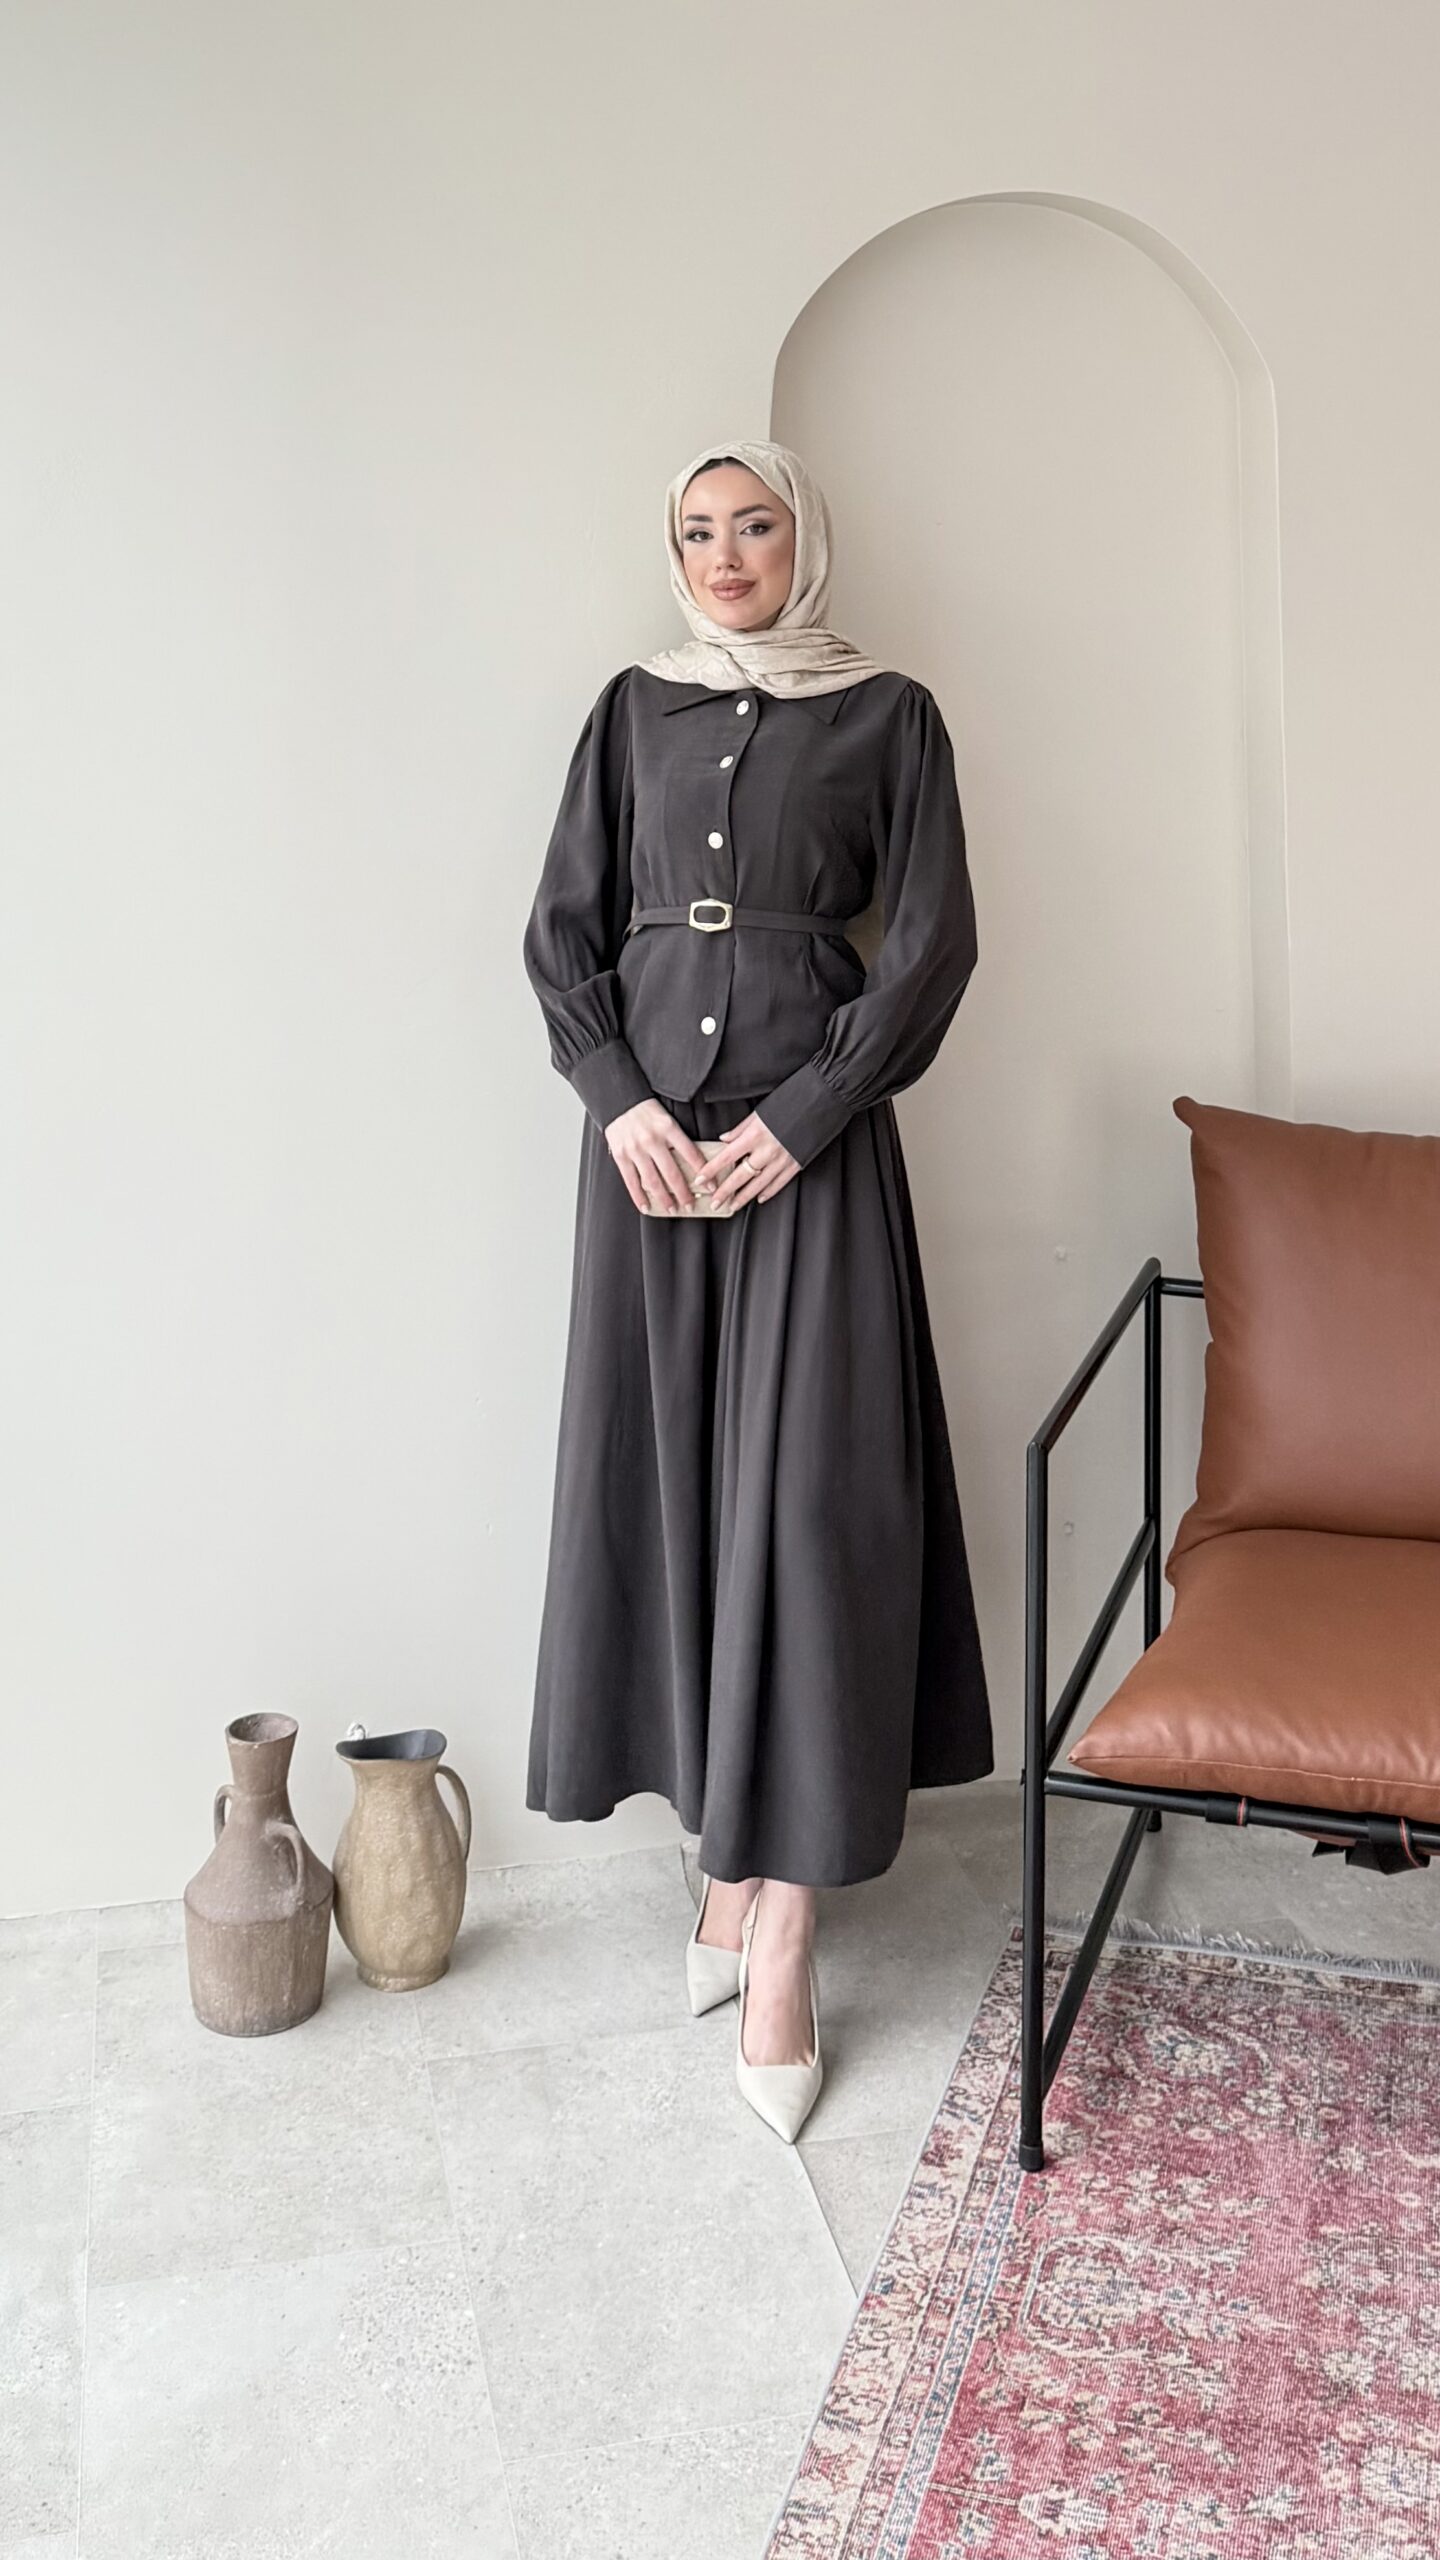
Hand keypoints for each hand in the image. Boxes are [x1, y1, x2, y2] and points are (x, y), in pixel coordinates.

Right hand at [604, 1097, 711, 1214]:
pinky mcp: (621, 1155)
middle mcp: (652, 1140)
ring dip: (664, 1198)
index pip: (690, 1153)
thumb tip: (694, 1163)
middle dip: (684, 1193)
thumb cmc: (645, 1111)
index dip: (703, 1171)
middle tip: (691, 1206)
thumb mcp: (666, 1118)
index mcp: (668, 1127)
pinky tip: (646, 1207)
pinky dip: (639, 1197)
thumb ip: (677, 1139)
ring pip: (652, 1180)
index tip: (711, 1186)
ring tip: (673, 1209)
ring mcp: (635, 1149)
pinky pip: (631, 1181)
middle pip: (672, 1172)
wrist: (618, 1100)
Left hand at [690, 1111, 799, 1211]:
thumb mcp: (759, 1112)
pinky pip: (779, 1183)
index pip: (726, 1157)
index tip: (700, 1180)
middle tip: (714, 1202)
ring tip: (733, 1206)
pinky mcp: (796, 1164)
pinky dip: (769, 1192)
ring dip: (744, 1197)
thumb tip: (725, 1139)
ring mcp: (782, 1160)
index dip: (711, 1170)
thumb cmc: (790, 1103)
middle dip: (725, 1192)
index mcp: (754, 1135)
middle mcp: (766, 1150)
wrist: (820, 1103)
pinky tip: (759, 1198)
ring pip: (758, 1185)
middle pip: (740, 1176)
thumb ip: (740, 1128)